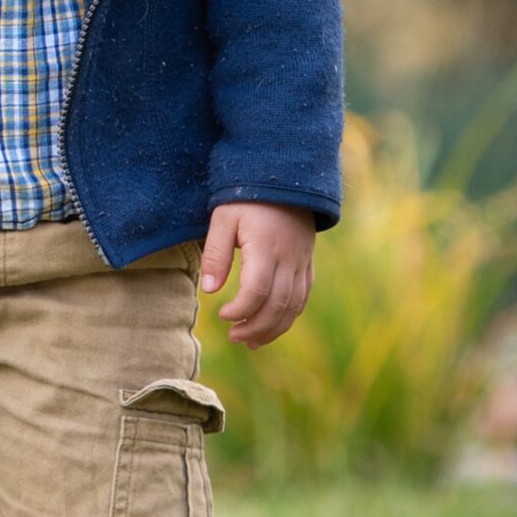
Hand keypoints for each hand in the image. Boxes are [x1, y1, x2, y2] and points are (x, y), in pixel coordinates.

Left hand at [199, 203, 315, 348]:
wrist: (285, 176)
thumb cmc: (246, 197)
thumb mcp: (223, 219)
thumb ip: (216, 255)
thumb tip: (209, 291)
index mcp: (266, 246)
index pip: (257, 290)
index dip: (240, 309)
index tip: (221, 314)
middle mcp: (289, 258)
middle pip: (278, 305)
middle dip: (255, 327)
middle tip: (233, 336)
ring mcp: (302, 262)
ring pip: (293, 306)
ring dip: (272, 328)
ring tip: (249, 340)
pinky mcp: (307, 263)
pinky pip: (302, 297)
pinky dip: (288, 317)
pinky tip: (271, 327)